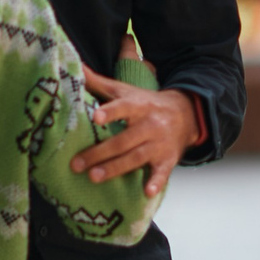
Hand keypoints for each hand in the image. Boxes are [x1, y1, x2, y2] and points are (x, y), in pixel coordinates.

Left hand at [71, 66, 201, 196]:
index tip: (96, 117)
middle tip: (77, 164)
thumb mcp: (124, 91)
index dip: (110, 112)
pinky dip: (156, 182)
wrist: (185, 114)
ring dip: (115, 168)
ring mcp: (159, 144)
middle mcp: (150, 125)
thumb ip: (98, 82)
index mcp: (138, 106)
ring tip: (94, 177)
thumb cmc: (144, 103)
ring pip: (135, 158)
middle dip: (100, 153)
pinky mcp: (168, 160)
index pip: (123, 107)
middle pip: (123, 140)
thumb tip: (74, 67)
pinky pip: (162, 173)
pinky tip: (147, 192)